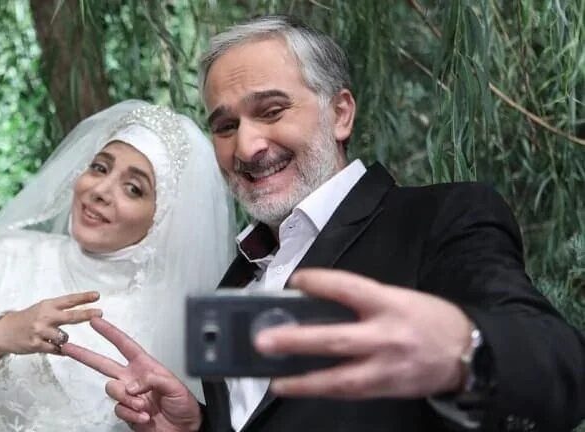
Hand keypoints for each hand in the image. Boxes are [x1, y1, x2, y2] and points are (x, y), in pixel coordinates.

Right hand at [0, 291, 102, 364]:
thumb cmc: (27, 319)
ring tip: (55, 337)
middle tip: (100, 313)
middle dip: (86, 314)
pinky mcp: (36, 345)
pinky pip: (56, 349)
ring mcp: (40, 331)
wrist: (3, 332)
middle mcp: (44, 317)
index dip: (83, 297)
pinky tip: (56, 348)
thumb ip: (59, 309)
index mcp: (47, 305)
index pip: (68, 300)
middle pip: (70, 316)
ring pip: (64, 337)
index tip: (97, 295)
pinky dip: (60, 350)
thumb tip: (82, 310)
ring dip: (64, 339)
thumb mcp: (42, 309)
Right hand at [62, 318, 201, 431]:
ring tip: (144, 406)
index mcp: (145, 366)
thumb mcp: (174, 385)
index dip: (110, 333)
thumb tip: (131, 385)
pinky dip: (131, 414)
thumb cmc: (183, 404)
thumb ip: (152, 380)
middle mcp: (133, 378)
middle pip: (103, 364)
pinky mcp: (127, 412)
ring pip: (112, 390)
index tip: (96, 321)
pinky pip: (119, 409)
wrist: (184, 428)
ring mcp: (128, 396)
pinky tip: (144, 416)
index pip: (124, 345)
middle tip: (68, 347)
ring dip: (127, 399)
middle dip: (85, 355)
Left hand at [255, 269, 472, 398]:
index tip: (295, 281)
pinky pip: (349, 392)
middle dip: (298, 341)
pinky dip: (322, 391)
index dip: (320, 283)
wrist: (469, 353)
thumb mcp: (399, 298)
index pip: (349, 288)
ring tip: (275, 380)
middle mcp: (387, 335)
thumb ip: (362, 302)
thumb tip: (317, 304)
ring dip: (304, 380)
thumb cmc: (428, 318)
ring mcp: (386, 367)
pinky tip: (299, 388)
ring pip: (340, 378)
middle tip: (265, 340)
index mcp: (390, 302)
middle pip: (337, 339)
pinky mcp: (387, 389)